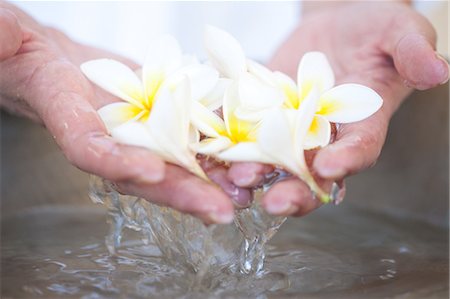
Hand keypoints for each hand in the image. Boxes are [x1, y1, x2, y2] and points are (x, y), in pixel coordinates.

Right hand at [0, 2, 241, 223]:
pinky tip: (244, 159)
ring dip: (210, 182)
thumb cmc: (28, 55)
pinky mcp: (158, 122)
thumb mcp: (9, 41)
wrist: (56, 63)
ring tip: (245, 193)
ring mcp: (136, 135)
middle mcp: (108, 140)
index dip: (117, 163)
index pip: (89, 150)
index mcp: (69, 121)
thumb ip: (3, 41)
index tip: (150, 172)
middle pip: (145, 174)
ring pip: (174, 164)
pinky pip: (187, 138)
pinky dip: (215, 150)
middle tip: (221, 211)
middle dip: (184, 193)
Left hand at [227, 1, 448, 215]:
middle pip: (311, 173)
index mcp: (362, 124)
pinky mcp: (262, 116)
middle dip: (294, 190)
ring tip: (236, 181)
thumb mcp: (397, 31)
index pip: (360, 149)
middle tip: (274, 202)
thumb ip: (412, 50)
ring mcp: (289, 130)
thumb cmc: (372, 30)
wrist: (334, 25)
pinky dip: (228, 146)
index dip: (347, 161)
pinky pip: (245, 135)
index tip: (331, 169)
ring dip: (255, 175)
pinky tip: (211, 153)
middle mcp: (324, 137)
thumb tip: (437, 70)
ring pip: (273, 162)